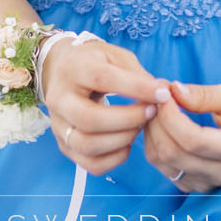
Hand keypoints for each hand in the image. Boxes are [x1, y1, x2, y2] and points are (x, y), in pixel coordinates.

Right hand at [38, 38, 168, 176]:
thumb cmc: (94, 62)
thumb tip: (160, 95)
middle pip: (89, 119)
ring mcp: (58, 125)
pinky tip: (126, 142)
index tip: (161, 93)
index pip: (102, 79)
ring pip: (88, 145)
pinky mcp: (64, 145)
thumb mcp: (114, 56)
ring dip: (122, 139)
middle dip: (128, 119)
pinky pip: (90, 164)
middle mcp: (60, 99)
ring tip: (139, 126)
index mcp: (73, 69)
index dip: (135, 88)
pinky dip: (115, 158)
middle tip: (151, 112)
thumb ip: (135, 74)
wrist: (62, 72)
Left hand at [143, 80, 220, 192]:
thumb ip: (205, 95)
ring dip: (152, 131)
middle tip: (157, 94)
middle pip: (172, 152)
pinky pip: (163, 167)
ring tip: (158, 107)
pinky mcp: (194, 186)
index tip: (165, 92)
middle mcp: (220, 173)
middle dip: (157, 120)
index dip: (171, 116)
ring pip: (161, 161)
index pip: (192, 140)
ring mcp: (206, 184)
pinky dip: (155, 143)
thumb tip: (173, 91)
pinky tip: (163, 124)